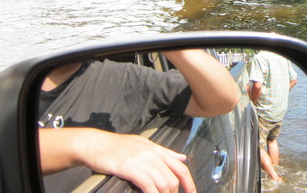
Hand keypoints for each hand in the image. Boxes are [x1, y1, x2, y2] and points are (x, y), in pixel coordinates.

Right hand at [40, 128, 195, 192]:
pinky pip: (148, 185)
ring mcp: (141, 160)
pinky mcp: (129, 168)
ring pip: (163, 183)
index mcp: (157, 149)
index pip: (180, 167)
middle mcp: (152, 154)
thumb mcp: (144, 144)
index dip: (189, 182)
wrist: (96, 144)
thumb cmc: (118, 146)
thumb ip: (164, 153)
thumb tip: (182, 158)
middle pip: (173, 178)